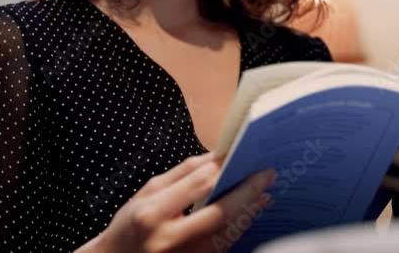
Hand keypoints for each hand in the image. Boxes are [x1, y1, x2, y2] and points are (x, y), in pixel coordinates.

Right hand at [79, 151, 276, 252]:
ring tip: (264, 192)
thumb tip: (215, 156)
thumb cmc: (131, 224)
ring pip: (227, 233)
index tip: (240, 154)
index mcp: (153, 213)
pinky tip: (250, 213)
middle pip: (220, 213)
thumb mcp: (147, 192)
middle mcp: (170, 239)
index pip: (197, 186)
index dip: (222, 168)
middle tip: (267, 175)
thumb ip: (181, 174)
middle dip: (247, 191)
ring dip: (249, 211)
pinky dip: (239, 227)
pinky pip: (224, 245)